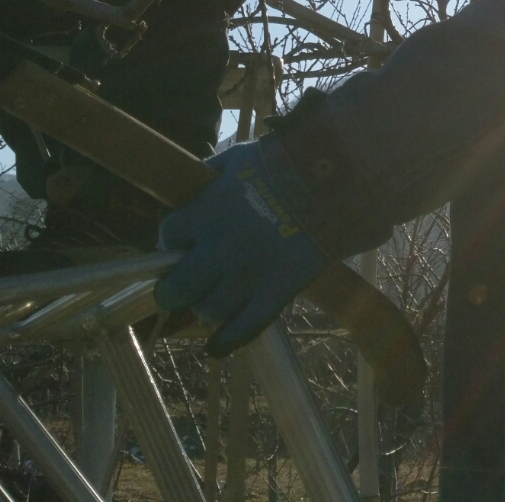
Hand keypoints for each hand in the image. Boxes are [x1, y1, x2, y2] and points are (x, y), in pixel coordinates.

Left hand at [156, 134, 329, 357]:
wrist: (336, 180)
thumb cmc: (287, 162)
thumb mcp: (239, 158)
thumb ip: (210, 175)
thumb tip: (194, 188)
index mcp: (208, 210)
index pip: (168, 236)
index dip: (172, 241)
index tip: (181, 243)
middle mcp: (221, 247)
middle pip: (176, 288)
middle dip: (173, 290)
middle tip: (178, 288)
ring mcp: (249, 274)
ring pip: (208, 310)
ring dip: (206, 306)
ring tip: (215, 298)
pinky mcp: (277, 292)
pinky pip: (244, 328)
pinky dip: (226, 340)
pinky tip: (216, 345)